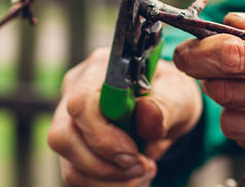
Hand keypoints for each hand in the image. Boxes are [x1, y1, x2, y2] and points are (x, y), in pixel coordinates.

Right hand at [47, 47, 202, 185]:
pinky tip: (131, 175)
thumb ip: (166, 104)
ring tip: (142, 171)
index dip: (104, 136)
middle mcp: (75, 90)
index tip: (134, 152)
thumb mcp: (180, 95)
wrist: (167, 109)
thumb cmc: (170, 94)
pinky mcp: (72, 144)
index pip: (81, 102)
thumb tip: (146, 113)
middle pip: (63, 137)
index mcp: (100, 68)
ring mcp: (69, 118)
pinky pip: (77, 175)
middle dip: (104, 165)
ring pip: (69, 163)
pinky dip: (107, 184)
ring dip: (109, 179)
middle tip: (141, 166)